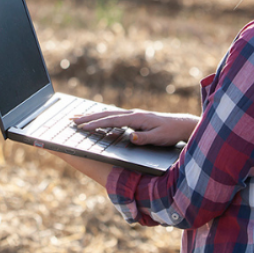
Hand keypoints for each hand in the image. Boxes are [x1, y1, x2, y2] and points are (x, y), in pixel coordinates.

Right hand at [71, 109, 197, 146]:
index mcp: (136, 118)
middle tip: (71, 120)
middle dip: (88, 117)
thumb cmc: (170, 132)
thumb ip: (144, 139)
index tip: (82, 127)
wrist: (182, 125)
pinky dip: (102, 116)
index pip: (111, 121)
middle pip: (106, 114)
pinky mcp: (135, 117)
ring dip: (93, 115)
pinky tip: (97, 118)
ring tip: (78, 117)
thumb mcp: (159, 138)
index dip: (96, 124)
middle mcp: (133, 114)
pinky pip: (114, 115)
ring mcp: (133, 114)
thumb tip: (131, 138)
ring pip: (109, 113)